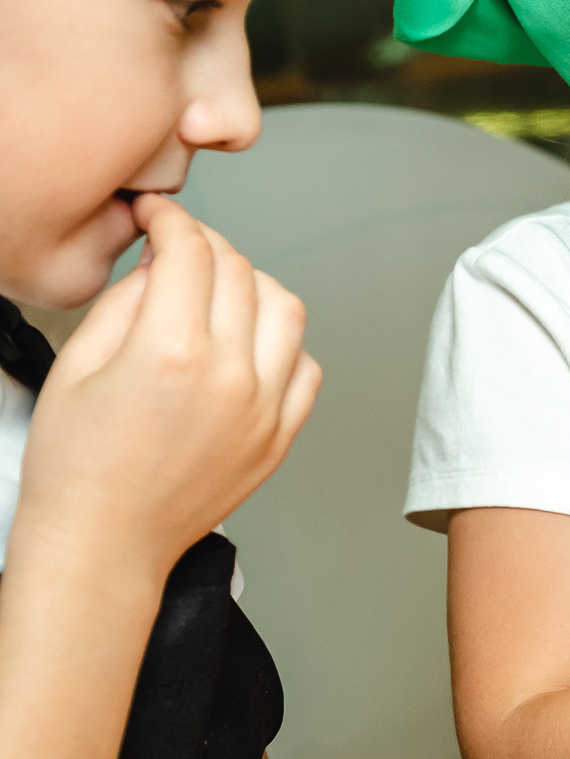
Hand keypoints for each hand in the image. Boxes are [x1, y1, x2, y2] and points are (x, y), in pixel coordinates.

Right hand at [12, 196, 317, 585]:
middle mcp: (230, 374)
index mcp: (171, 351)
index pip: (189, 252)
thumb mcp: (77, 365)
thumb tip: (161, 261)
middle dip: (207, 246)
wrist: (103, 542)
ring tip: (216, 292)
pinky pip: (305, 366)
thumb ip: (125, 300)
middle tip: (179, 249)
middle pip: (239, 272)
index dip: (171, 220)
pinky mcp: (281, 436)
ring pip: (286, 309)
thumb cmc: (76, 465)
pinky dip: (283, 343)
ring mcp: (265, 407)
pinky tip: (247, 344)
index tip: (158, 216)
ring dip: (253, 286)